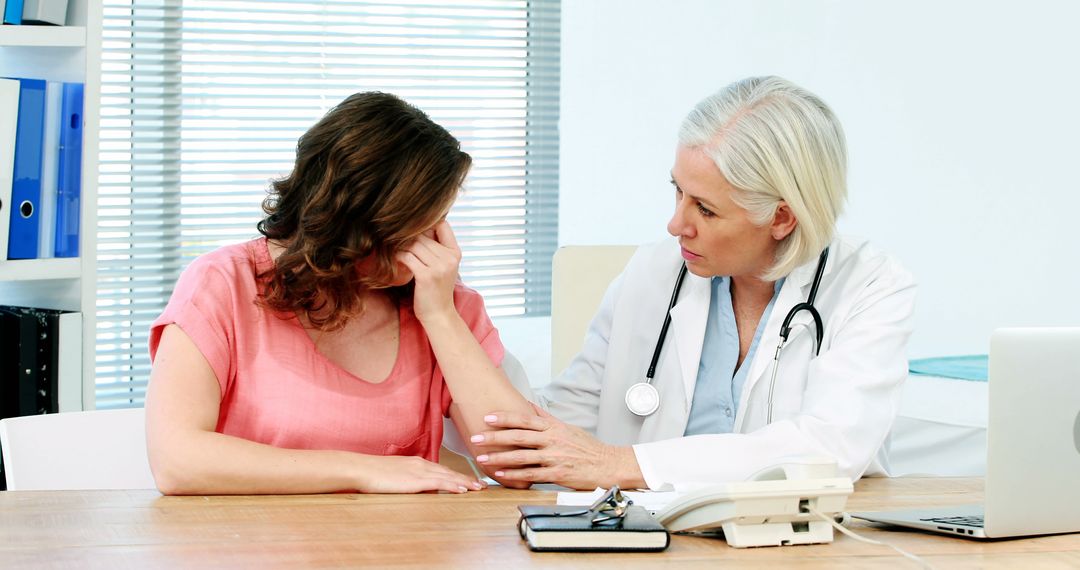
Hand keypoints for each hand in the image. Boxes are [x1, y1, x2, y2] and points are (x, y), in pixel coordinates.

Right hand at [357, 455, 485, 493]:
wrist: (361, 469)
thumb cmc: (372, 473)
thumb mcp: (394, 475)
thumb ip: (406, 479)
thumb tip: (414, 488)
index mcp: (416, 462)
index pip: (442, 469)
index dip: (457, 475)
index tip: (469, 480)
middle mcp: (421, 464)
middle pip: (449, 472)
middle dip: (466, 478)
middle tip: (481, 484)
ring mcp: (419, 471)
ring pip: (448, 476)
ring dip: (465, 482)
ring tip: (479, 488)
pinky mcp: (416, 480)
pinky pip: (440, 483)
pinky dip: (453, 485)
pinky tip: (463, 490)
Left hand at [396, 220, 461, 323]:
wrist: (439, 314)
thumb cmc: (437, 289)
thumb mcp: (443, 266)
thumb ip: (436, 248)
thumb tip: (416, 228)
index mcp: (455, 252)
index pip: (443, 224)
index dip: (427, 223)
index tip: (414, 230)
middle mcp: (449, 257)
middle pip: (423, 235)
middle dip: (408, 236)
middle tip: (394, 238)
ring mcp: (439, 267)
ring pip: (414, 244)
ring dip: (401, 246)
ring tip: (394, 249)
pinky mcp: (427, 276)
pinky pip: (407, 257)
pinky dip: (399, 256)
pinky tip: (396, 260)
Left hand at [471, 405, 644, 489]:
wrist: (608, 464)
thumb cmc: (587, 447)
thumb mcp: (567, 427)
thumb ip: (546, 417)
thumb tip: (528, 404)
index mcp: (553, 428)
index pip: (525, 419)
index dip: (504, 418)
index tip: (487, 417)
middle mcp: (552, 440)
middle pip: (518, 436)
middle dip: (494, 437)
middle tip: (475, 438)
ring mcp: (554, 457)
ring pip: (522, 456)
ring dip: (500, 458)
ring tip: (482, 458)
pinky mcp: (557, 474)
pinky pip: (532, 474)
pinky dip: (515, 475)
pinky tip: (502, 475)